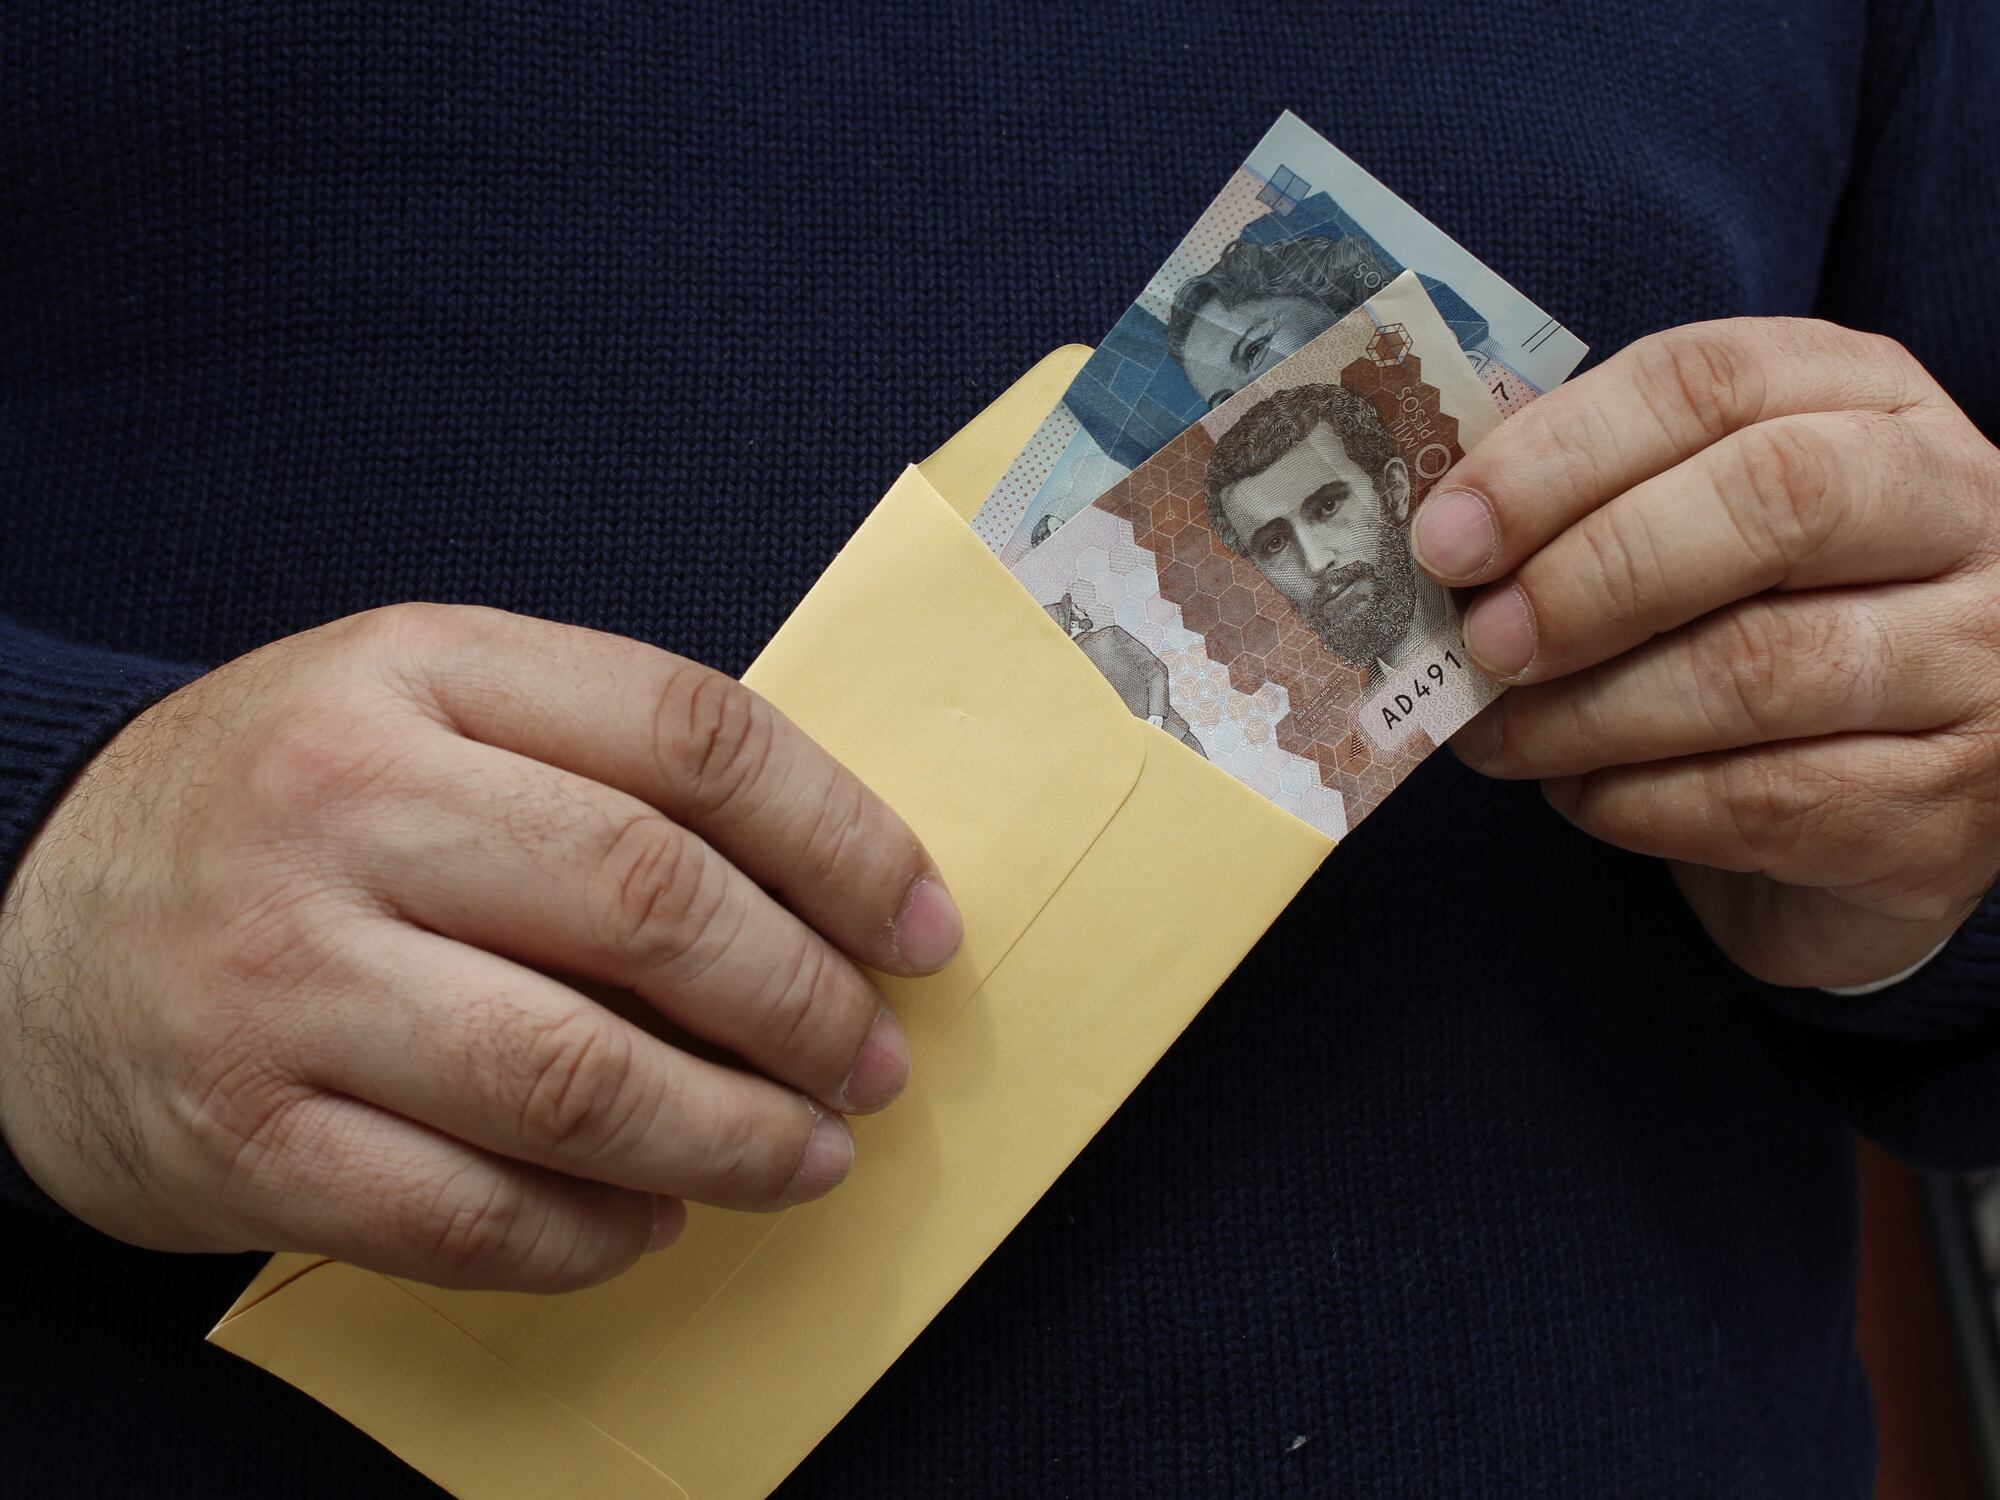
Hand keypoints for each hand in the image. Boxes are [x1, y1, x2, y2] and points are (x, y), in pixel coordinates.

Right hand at [0, 606, 961, 1289]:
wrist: (21, 911)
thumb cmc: (281, 809)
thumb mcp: (421, 709)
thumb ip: (598, 763)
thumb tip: (822, 888)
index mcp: (419, 669)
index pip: (692, 735)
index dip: (843, 839)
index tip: (920, 925)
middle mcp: (345, 805)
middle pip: (650, 902)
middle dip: (804, 1003)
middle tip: (872, 1060)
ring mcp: (281, 975)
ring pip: (573, 1076)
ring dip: (733, 1136)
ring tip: (809, 1156)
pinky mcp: (240, 1134)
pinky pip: (466, 1213)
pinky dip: (595, 1233)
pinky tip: (654, 1216)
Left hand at [1412, 318, 1999, 987]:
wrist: (1877, 803)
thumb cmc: (1756, 632)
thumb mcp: (1690, 525)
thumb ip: (1591, 494)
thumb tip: (1442, 516)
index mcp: (1874, 406)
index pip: (1711, 380)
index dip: (1560, 453)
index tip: (1447, 535)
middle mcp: (1961, 512)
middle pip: (1771, 501)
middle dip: (1590, 576)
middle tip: (1482, 640)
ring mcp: (1977, 663)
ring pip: (1759, 668)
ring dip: (1588, 713)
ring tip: (1501, 734)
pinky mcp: (1946, 809)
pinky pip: (1763, 801)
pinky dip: (1634, 801)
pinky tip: (1579, 794)